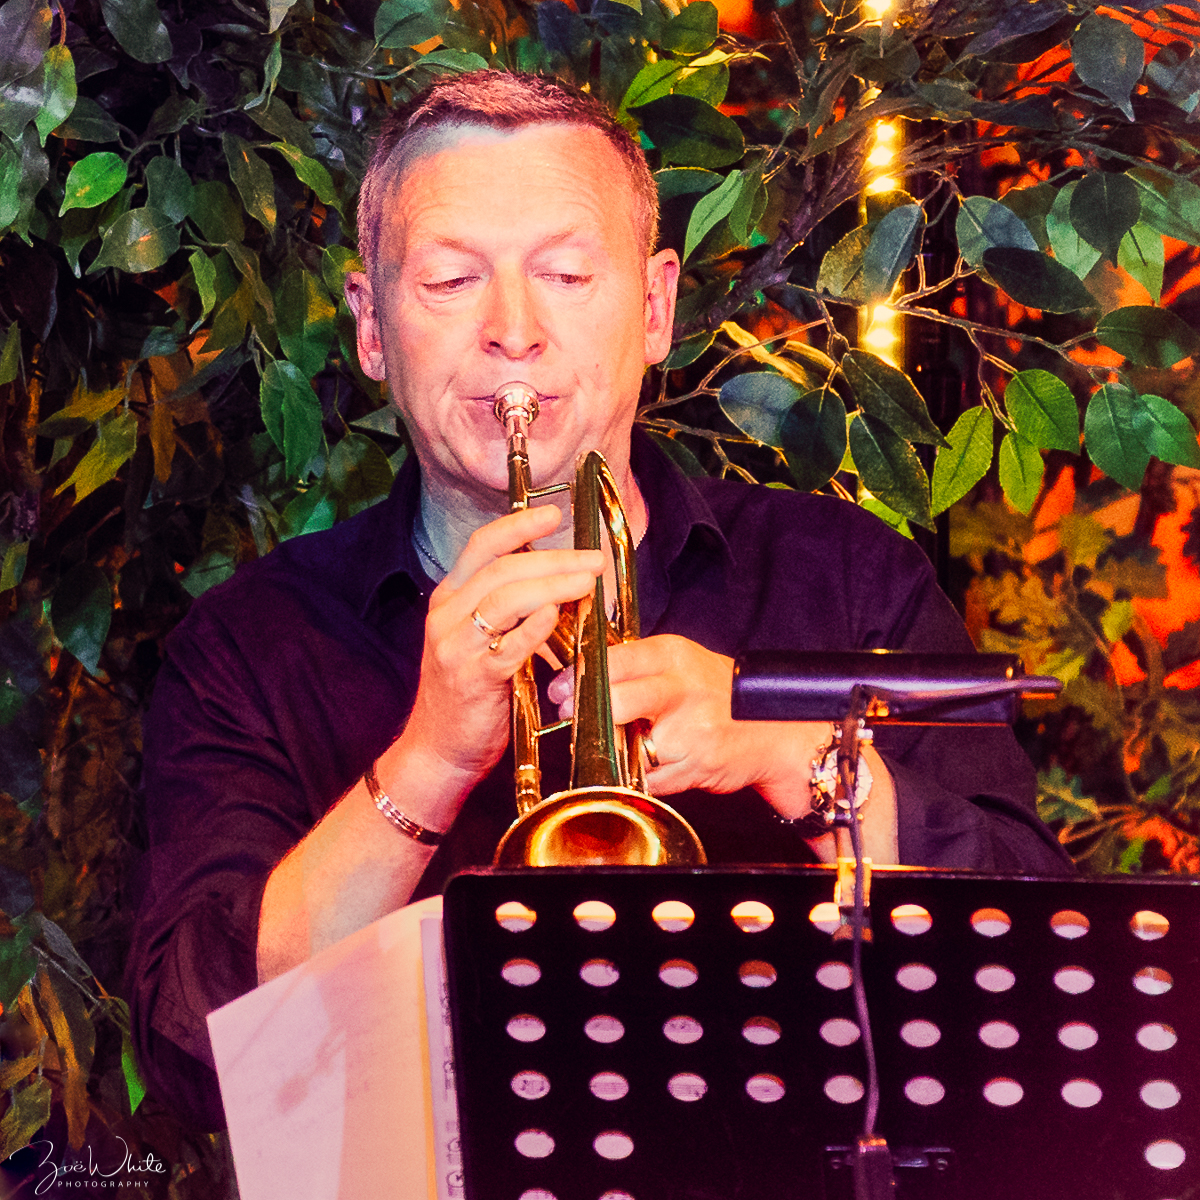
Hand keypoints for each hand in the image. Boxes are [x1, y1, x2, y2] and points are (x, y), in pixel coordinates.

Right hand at [397, 504, 602, 810]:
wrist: (440, 749)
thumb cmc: (471, 695)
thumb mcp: (483, 640)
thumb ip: (512, 611)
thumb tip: (563, 583)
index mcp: (450, 599)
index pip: (482, 547)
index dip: (518, 525)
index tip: (554, 514)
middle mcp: (447, 616)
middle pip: (502, 569)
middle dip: (554, 559)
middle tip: (593, 559)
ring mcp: (455, 646)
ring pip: (504, 599)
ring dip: (553, 585)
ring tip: (588, 582)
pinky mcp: (471, 679)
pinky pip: (506, 646)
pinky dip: (535, 627)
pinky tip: (558, 614)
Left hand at [549, 633, 830, 813]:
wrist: (774, 730)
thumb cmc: (720, 695)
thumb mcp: (682, 663)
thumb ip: (638, 666)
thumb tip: (581, 676)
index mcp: (673, 656)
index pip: (612, 661)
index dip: (579, 679)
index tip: (562, 689)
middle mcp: (680, 689)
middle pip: (614, 701)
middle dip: (589, 715)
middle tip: (577, 720)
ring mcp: (688, 730)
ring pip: (626, 744)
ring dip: (615, 749)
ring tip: (624, 741)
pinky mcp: (693, 765)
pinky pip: (646, 775)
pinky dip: (640, 774)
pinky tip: (653, 762)